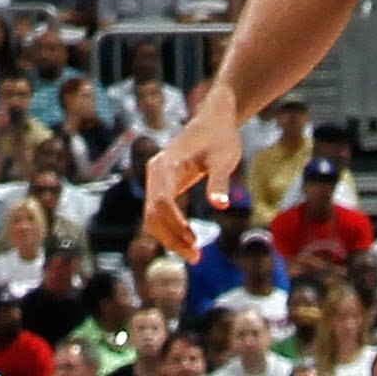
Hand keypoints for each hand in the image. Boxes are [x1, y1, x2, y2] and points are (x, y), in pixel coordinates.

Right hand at [144, 92, 244, 261]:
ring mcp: (156, 178)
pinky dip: (169, 229)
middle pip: (152, 213)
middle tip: (196, 257)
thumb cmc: (221, 138)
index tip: (194, 241)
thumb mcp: (224, 159)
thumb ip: (220, 181)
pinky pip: (158, 212)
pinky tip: (188, 241)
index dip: (174, 224)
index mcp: (167, 164)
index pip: (161, 201)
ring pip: (152, 216)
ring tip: (194, 254)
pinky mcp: (162, 184)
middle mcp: (155, 172)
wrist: (214, 119)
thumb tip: (221, 205)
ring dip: (169, 238)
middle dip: (171, 238)